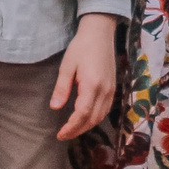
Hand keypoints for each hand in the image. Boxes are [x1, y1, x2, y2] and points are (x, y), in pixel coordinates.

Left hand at [51, 13, 120, 141]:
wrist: (100, 33)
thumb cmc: (81, 47)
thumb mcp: (67, 66)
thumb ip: (62, 88)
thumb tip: (55, 107)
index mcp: (92, 85)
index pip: (83, 114)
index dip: (71, 127)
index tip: (60, 134)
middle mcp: (104, 90)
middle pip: (93, 119)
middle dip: (78, 130)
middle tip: (63, 135)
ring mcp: (111, 90)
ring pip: (101, 116)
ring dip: (87, 126)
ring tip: (72, 129)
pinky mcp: (113, 88)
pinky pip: (106, 109)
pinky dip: (95, 118)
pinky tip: (85, 119)